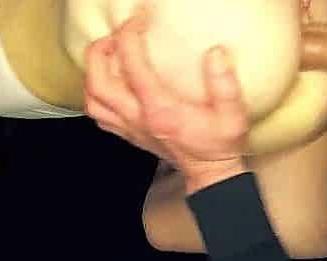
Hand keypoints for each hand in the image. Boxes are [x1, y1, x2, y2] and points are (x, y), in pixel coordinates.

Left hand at [84, 13, 249, 193]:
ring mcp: (131, 129)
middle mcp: (139, 119)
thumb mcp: (233, 115)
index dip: (130, 35)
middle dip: (100, 51)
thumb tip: (215, 53)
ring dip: (93, 73)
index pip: (132, 65)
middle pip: (98, 81)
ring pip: (93, 99)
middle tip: (115, 36)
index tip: (139, 20)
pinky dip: (98, 95)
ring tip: (108, 56)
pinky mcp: (130, 135)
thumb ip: (225, 84)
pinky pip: (100, 115)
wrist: (210, 174)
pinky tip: (112, 84)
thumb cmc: (219, 146)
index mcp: (161, 110)